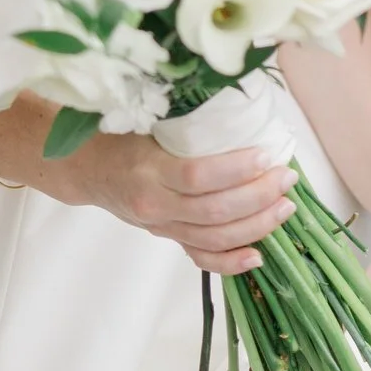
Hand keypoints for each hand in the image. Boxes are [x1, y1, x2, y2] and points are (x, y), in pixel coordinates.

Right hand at [48, 129, 296, 271]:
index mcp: (147, 168)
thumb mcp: (146, 118)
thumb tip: (242, 107)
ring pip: (214, 238)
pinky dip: (230, 262)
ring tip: (285, 206)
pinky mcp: (165, 237)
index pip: (197, 176)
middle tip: (287, 177)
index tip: (268, 154)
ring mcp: (160, 226)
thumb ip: (186, 119)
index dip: (236, 170)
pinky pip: (200, 257)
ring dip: (256, 225)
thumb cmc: (118, 134)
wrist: (84, 167)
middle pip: (214, 212)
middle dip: (258, 197)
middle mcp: (154, 204)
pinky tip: (258, 255)